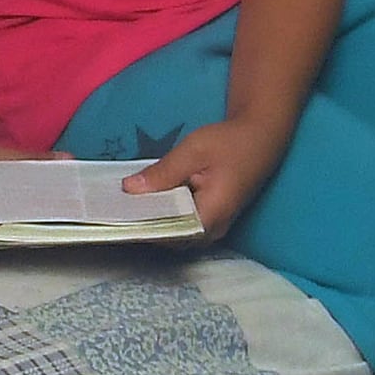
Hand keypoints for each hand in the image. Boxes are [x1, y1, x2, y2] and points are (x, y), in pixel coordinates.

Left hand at [129, 114, 293, 237]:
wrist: (260, 136)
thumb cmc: (230, 142)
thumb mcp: (193, 151)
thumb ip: (163, 173)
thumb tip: (129, 189)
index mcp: (212, 215)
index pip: (170, 233)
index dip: (142, 227)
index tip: (116, 216)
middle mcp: (214, 229)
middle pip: (171, 238)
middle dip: (143, 225)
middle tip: (113, 210)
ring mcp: (214, 227)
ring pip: (175, 233)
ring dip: (152, 220)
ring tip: (123, 206)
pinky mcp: (211, 219)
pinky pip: (182, 225)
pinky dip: (164, 215)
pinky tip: (144, 202)